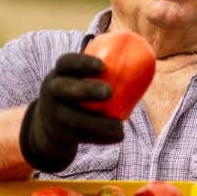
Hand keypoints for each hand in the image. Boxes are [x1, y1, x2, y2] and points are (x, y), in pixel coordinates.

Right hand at [19, 53, 124, 172]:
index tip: (103, 66)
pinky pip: (79, 136)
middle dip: (86, 90)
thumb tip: (147, 58)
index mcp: (60, 74)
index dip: (82, 62)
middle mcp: (51, 92)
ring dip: (98, 123)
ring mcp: (52, 114)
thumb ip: (104, 72)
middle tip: (109, 92)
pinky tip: (118, 136)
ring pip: (72, 119)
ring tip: (119, 126)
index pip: (66, 62)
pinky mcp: (59, 134)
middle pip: (62, 89)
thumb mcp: (81, 80)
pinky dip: (101, 137)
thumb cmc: (79, 96)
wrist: (49, 127)